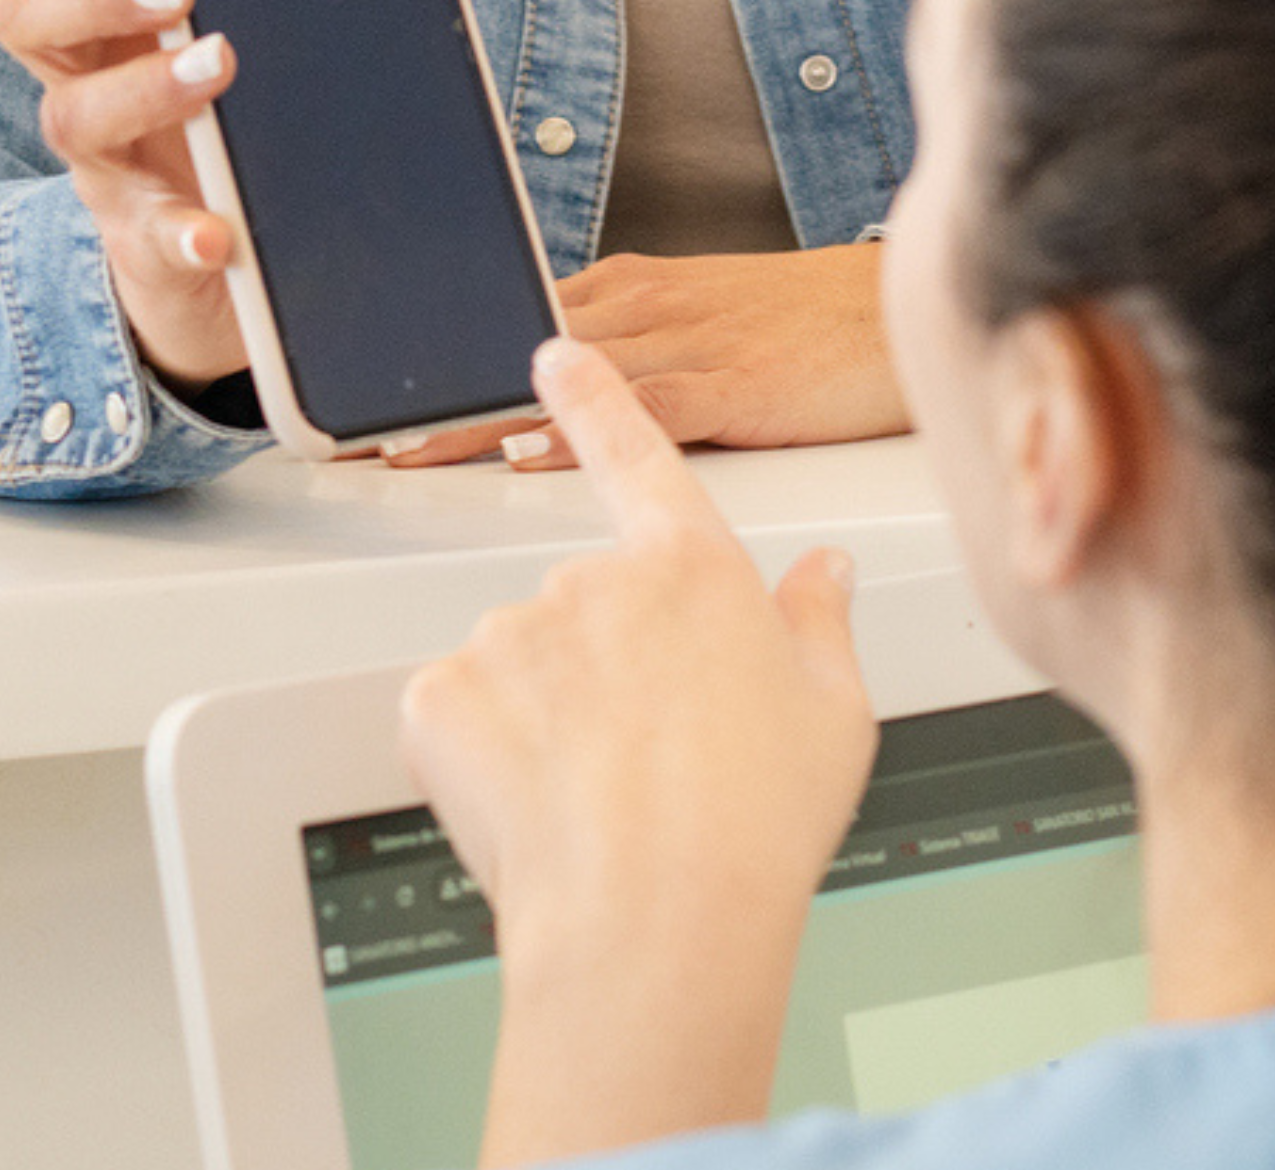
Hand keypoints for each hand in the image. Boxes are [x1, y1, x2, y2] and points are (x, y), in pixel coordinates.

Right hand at [0, 0, 522, 387]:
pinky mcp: (141, 244)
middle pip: (25, 8)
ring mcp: (107, 163)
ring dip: (143, 87)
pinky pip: (141, 239)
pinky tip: (219, 230)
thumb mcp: (322, 31)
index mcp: (122, 3)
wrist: (238, 260)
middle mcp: (89, 74)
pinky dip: (179, 232)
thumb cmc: (266, 111)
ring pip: (68, 117)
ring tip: (220, 67)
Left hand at [382, 242, 904, 469]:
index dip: (444, 369)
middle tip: (357, 437)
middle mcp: (649, 308)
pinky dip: (581, 433)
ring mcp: (691, 343)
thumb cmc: (821, 339)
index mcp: (637, 296)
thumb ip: (641, 376)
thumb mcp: (712, 341)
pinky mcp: (738, 385)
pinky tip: (527, 455)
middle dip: (436, 398)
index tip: (375, 406)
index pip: (518, 330)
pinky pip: (642, 409)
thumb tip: (563, 421)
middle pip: (518, 352)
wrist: (911, 309)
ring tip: (405, 454)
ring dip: (480, 417)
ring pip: (561, 379)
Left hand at [396, 342, 873, 1166]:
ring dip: (544, 720)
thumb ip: (819, 623)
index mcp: (692, 571)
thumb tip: (825, 573)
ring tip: (603, 801)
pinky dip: (485, 761)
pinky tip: (539, 808)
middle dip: (602, 674)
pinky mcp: (440, 695)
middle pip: (584, 611)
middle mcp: (592, 581)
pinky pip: (457, 717)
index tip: (556, 353)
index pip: (635, 455)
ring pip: (517, 666)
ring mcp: (509, 633)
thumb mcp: (834, 714)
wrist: (656, 920)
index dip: (594, 399)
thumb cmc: (754, 827)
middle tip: (652, 762)